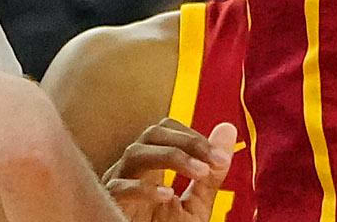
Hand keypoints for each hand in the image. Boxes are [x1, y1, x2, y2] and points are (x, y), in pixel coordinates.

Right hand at [96, 117, 238, 221]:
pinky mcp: (108, 205)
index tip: (220, 158)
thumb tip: (228, 130)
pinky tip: (169, 195)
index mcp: (151, 168)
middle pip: (152, 134)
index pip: (166, 131)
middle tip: (213, 161)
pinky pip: (120, 188)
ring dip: (173, 156)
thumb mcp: (196, 206)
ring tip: (201, 173)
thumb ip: (211, 174)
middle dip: (187, 141)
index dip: (193, 136)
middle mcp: (132, 171)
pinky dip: (145, 188)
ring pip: (136, 153)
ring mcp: (117, 185)